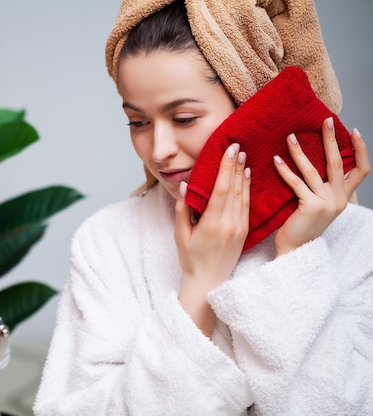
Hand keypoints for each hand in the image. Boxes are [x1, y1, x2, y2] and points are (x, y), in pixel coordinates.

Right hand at [175, 143, 250, 335]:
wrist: (209, 283)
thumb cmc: (191, 259)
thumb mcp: (181, 234)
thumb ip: (183, 209)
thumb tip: (185, 186)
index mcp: (212, 224)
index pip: (222, 189)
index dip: (226, 168)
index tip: (229, 150)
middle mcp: (229, 224)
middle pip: (235, 188)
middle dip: (236, 165)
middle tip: (238, 145)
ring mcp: (239, 228)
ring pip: (243, 195)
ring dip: (243, 174)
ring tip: (244, 156)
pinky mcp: (244, 231)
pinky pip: (247, 205)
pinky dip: (247, 189)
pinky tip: (247, 177)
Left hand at [274, 117, 369, 255]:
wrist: (295, 250)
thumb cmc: (301, 226)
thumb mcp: (317, 205)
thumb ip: (320, 187)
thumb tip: (311, 161)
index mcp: (344, 197)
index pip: (362, 170)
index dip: (360, 150)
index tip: (353, 131)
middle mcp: (339, 199)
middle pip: (338, 163)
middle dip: (331, 140)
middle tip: (325, 121)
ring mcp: (327, 203)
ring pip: (313, 170)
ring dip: (300, 152)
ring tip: (290, 137)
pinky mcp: (311, 206)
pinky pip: (296, 183)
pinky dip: (285, 170)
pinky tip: (275, 160)